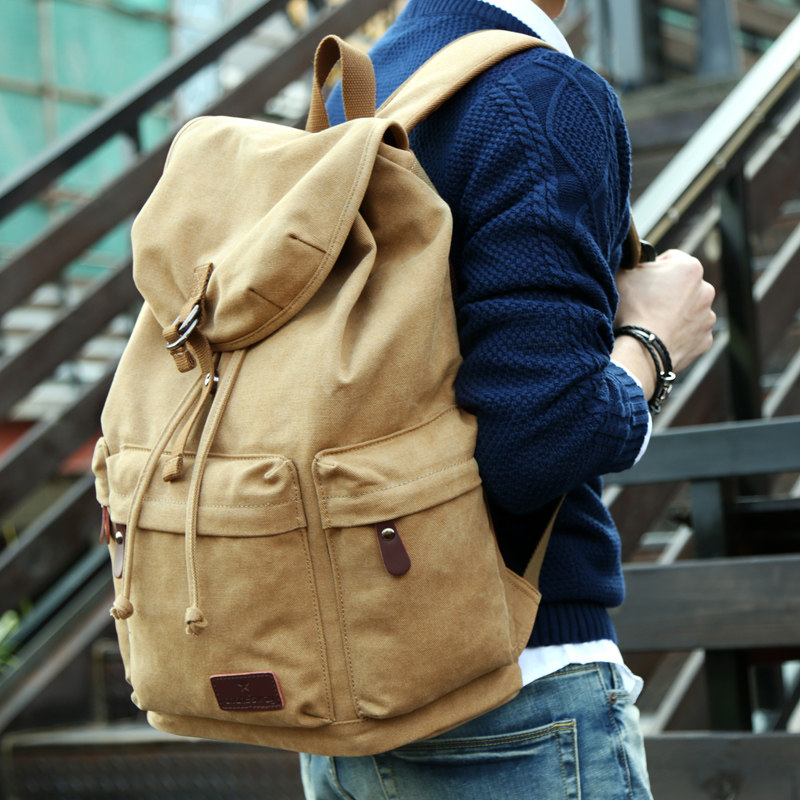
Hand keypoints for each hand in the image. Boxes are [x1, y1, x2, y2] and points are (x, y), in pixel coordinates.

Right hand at [613, 249, 715, 392]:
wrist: (642, 350)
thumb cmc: (633, 309)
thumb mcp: (623, 274)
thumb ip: (632, 262)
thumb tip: (631, 260)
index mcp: (689, 267)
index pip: (670, 258)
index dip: (652, 268)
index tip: (640, 281)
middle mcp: (706, 289)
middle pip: (682, 284)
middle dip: (667, 291)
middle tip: (645, 303)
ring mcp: (707, 316)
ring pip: (689, 309)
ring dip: (674, 312)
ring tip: (652, 322)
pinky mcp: (705, 339)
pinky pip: (691, 331)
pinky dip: (678, 332)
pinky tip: (661, 336)